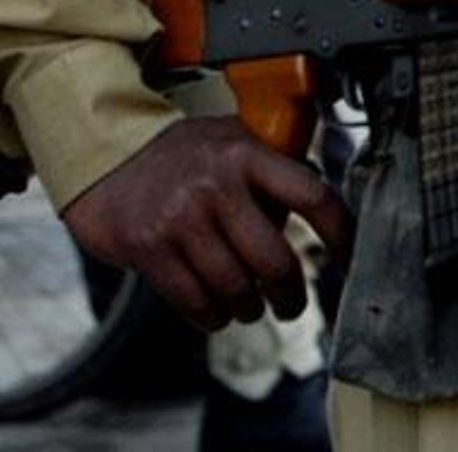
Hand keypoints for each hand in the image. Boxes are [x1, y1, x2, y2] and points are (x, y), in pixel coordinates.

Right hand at [62, 117, 351, 331]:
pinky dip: (212, 316)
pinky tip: (217, 313)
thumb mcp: (232, 140)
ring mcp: (182, 219)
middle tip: (292, 304)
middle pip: (274, 259)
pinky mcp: (150, 249)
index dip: (340, 231)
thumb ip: (272, 167)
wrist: (107, 159)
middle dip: (290, 293)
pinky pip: (194, 300)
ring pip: (234, 287)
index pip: (312, 195)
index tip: (350, 255)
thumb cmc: (179, 153)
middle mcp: (218, 185)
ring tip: (250, 307)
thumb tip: (316, 206)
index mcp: (248, 155)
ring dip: (248, 308)